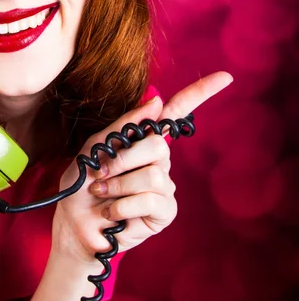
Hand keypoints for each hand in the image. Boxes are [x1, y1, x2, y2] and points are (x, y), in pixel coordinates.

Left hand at [52, 71, 232, 264]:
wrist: (75, 223)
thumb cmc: (83, 183)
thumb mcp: (97, 146)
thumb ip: (125, 125)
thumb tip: (157, 100)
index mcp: (143, 139)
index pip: (176, 112)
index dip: (200, 94)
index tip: (226, 77)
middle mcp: (159, 159)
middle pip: (158, 145)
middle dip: (123, 159)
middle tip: (101, 173)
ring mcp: (164, 186)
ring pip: (153, 174)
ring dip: (118, 186)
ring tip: (104, 194)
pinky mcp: (165, 211)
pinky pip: (151, 200)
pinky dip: (123, 206)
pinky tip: (113, 213)